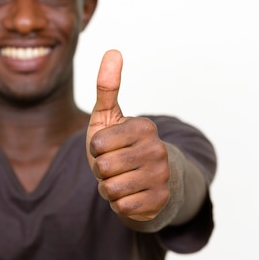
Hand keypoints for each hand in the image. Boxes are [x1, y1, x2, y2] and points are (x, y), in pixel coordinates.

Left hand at [85, 50, 169, 221]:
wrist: (148, 181)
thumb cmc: (121, 146)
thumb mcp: (109, 116)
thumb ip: (107, 87)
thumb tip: (113, 51)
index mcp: (145, 127)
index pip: (98, 143)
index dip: (96, 148)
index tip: (108, 146)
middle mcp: (158, 150)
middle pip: (104, 167)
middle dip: (101, 170)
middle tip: (115, 166)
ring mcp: (162, 176)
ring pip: (112, 189)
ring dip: (109, 188)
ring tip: (121, 179)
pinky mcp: (161, 201)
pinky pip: (122, 207)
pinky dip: (119, 204)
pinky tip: (131, 195)